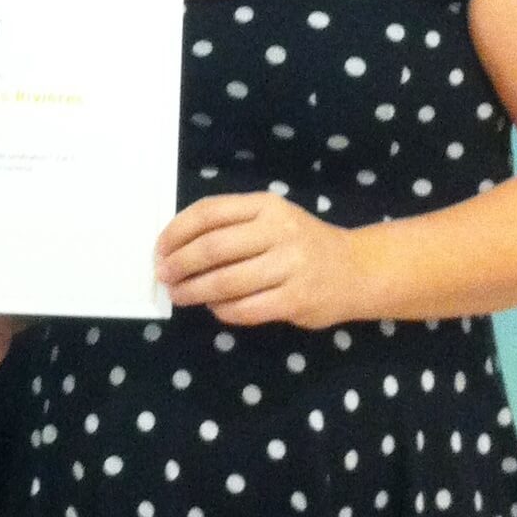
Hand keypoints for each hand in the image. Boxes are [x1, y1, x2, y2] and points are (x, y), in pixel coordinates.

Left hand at [155, 191, 369, 328]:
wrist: (356, 270)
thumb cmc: (301, 243)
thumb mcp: (270, 219)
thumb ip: (230, 226)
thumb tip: (175, 248)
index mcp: (265, 205)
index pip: (209, 212)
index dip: (176, 231)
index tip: (159, 249)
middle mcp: (278, 231)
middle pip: (212, 248)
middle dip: (179, 264)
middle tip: (163, 277)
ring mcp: (290, 266)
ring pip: (226, 282)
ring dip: (194, 291)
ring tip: (180, 295)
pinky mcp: (296, 300)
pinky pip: (246, 309)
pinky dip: (223, 311)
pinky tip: (214, 308)